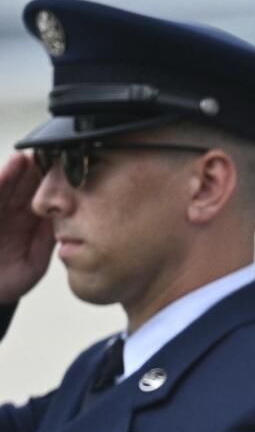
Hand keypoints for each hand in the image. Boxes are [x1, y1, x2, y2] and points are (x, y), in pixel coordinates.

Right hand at [0, 153, 53, 304]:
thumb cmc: (9, 278)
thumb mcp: (34, 260)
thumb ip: (46, 239)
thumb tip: (67, 219)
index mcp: (31, 220)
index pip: (45, 195)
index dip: (55, 181)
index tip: (70, 167)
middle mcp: (12, 211)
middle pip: (26, 184)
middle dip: (37, 169)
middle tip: (51, 152)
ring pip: (7, 185)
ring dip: (16, 171)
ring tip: (27, 158)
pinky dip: (1, 182)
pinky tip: (10, 169)